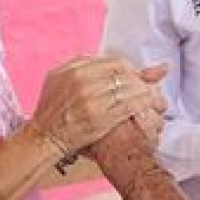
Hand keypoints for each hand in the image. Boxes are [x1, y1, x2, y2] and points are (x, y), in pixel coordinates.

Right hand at [31, 56, 165, 155]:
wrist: (44, 137)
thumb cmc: (52, 109)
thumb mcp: (61, 78)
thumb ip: (87, 65)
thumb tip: (112, 61)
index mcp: (75, 69)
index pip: (115, 62)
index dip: (130, 70)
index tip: (136, 78)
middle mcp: (84, 81)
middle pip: (125, 75)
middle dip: (141, 82)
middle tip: (150, 89)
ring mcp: (92, 100)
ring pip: (130, 89)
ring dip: (147, 94)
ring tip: (155, 100)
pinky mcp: (100, 119)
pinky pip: (129, 107)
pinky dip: (143, 106)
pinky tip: (150, 109)